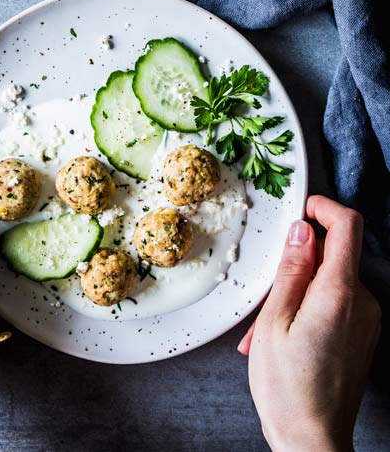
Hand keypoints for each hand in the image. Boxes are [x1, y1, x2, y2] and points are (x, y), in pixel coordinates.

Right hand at [239, 195, 380, 451]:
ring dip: (300, 288)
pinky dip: (311, 307)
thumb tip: (302, 230)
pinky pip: (337, 302)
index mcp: (340, 293)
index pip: (348, 226)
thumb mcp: (274, 320)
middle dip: (300, 260)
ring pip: (332, 279)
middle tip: (267, 290)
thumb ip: (291, 270)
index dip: (324, 207)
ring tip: (268, 327)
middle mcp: (363, 303)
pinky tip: (285, 336)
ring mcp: (367, 321)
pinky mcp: (363, 335)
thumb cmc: (288, 387)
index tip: (302, 209)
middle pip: (337, 253)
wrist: (312, 441)